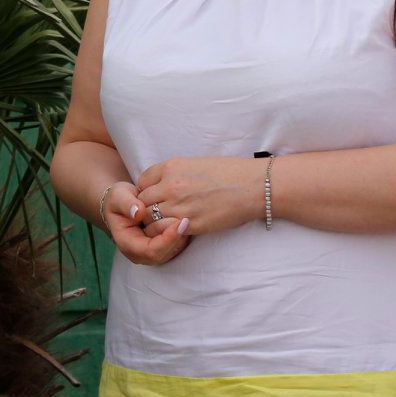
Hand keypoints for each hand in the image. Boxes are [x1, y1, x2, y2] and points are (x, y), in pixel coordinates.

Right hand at [101, 179, 189, 266]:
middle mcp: (140, 254)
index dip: (166, 239)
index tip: (178, 223)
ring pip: (172, 252)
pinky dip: (182, 236)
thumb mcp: (118, 196)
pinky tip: (184, 221)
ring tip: (186, 219)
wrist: (122, 203)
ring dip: (181, 238)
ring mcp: (152, 253)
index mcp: (127, 244)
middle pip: (164, 254)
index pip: (150, 251)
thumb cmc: (119, 199)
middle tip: (186, 220)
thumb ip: (126, 203)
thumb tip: (138, 213)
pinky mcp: (162, 249)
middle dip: (176, 239)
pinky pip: (176, 247)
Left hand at [133, 156, 264, 238]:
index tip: (153, 196)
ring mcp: (179, 205)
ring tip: (163, 224)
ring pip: (150, 218)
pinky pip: (165, 230)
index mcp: (171, 166)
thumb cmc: (229, 172)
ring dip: (154, 222)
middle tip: (156, 213)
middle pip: (143, 200)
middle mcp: (170, 185)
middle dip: (146, 207)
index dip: (146, 190)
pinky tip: (174, 230)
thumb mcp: (195, 164)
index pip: (143, 180)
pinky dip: (165, 232)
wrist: (253, 186)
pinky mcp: (190, 224)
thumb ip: (174, 174)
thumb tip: (161, 185)